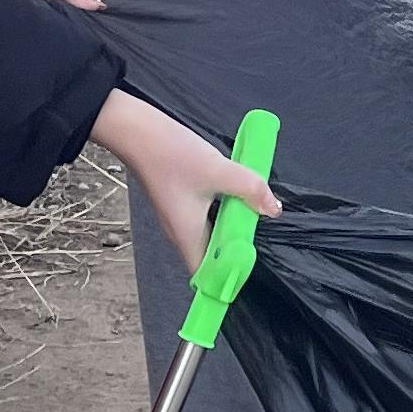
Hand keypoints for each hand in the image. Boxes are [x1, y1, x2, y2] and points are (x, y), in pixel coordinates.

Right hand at [85, 87, 278, 268]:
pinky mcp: (180, 201)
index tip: (248, 272)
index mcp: (187, 235)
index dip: (226, 279)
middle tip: (259, 245)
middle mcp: (181, 232)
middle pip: (210, 257)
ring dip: (230, 232)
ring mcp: (179, 216)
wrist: (138, 131)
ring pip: (209, 236)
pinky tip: (237, 200)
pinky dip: (223, 215)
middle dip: (234, 255)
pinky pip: (206, 218)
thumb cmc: (172, 155)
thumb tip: (273, 209)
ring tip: (252, 221)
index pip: (205, 275)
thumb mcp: (219, 171)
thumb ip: (250, 189)